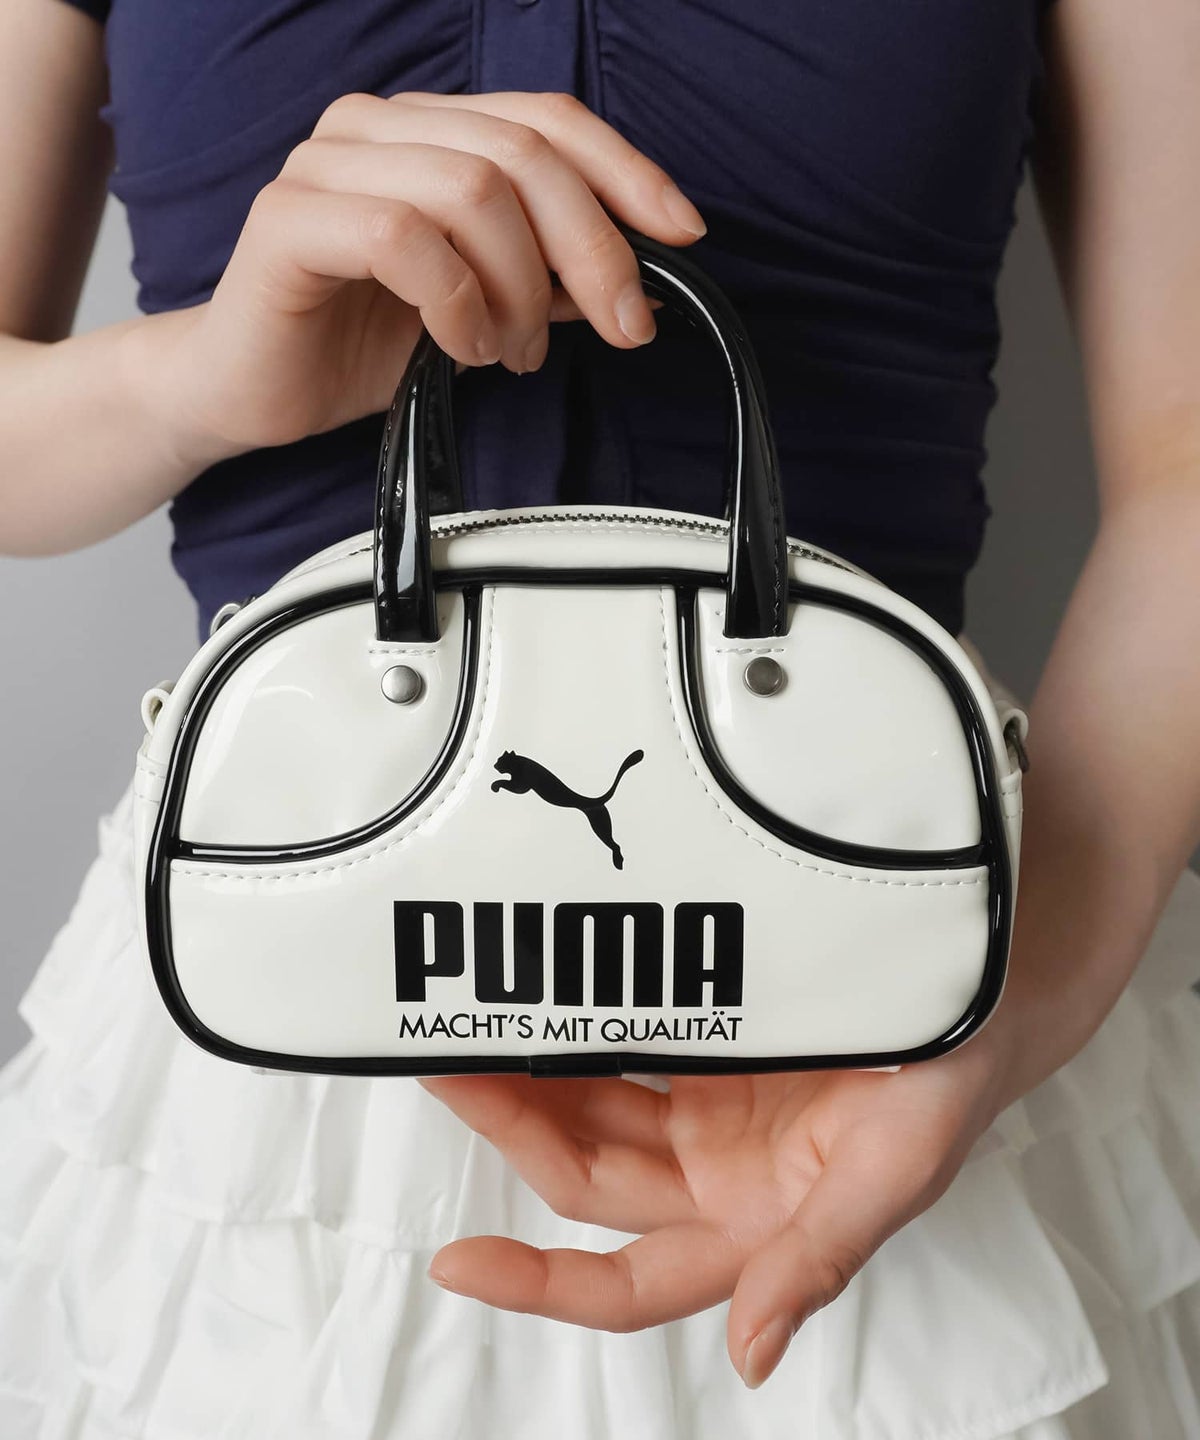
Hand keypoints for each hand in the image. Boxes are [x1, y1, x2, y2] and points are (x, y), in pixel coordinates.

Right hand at [149, 90, 702, 468]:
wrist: (252, 389)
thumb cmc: (362, 342)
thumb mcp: (484, 309)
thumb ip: (548, 281)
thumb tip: (634, 280)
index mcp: (427, 131)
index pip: (547, 118)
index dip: (626, 171)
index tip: (682, 235)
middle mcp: (377, 128)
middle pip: (522, 156)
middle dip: (592, 250)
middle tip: (619, 326)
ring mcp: (327, 164)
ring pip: (471, 190)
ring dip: (519, 289)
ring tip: (512, 352)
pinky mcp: (289, 217)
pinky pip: (404, 238)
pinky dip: (456, 303)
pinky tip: (461, 347)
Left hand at [420, 1030, 1012, 1388]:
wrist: (982, 991)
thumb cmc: (951, 1086)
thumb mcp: (896, 1173)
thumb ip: (821, 1257)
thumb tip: (754, 1353)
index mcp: (754, 1230)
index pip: (626, 1279)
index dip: (541, 1282)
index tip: (458, 1262)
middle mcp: (716, 1178)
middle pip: (588, 1174)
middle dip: (515, 1130)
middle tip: (451, 1068)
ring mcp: (705, 1108)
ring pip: (590, 1105)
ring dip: (529, 1076)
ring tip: (468, 1029)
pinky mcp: (708, 1041)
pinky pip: (621, 1039)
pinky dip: (575, 1024)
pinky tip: (538, 992)